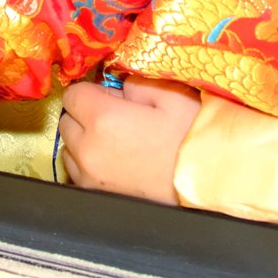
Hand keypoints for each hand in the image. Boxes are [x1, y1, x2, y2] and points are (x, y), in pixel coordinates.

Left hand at [59, 75, 200, 204]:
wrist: (210, 184)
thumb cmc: (193, 137)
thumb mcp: (170, 94)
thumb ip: (134, 82)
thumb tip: (117, 87)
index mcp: (103, 119)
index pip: (73, 94)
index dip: (93, 90)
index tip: (113, 96)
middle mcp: (88, 149)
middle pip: (68, 121)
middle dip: (86, 114)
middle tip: (118, 117)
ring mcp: (89, 177)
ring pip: (69, 148)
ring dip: (84, 140)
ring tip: (118, 141)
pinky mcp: (96, 195)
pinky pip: (78, 172)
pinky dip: (89, 163)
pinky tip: (117, 161)